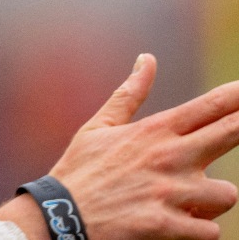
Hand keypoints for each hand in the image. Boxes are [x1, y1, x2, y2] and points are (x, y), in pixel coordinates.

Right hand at [9, 54, 238, 239]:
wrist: (60, 215)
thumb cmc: (80, 169)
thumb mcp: (99, 126)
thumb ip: (130, 94)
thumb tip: (147, 58)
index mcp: (154, 130)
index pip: (209, 107)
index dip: (238, 96)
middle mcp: (169, 157)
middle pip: (231, 133)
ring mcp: (170, 192)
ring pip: (227, 194)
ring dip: (212, 199)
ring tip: (190, 201)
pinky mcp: (167, 226)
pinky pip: (210, 231)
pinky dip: (198, 230)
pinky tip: (179, 224)